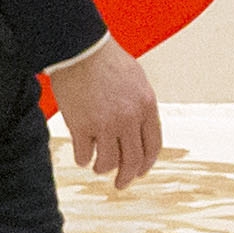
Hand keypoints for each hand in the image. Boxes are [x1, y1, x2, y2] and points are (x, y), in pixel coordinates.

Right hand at [46, 41, 159, 189]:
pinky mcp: (81, 126)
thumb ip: (141, 106)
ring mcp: (105, 124)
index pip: (153, 145)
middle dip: (127, 177)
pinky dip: (83, 159)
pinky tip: (82, 155)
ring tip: (97, 167)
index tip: (140, 171)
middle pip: (133, 160)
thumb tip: (140, 130)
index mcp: (146, 106)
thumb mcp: (136, 80)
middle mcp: (129, 118)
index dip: (147, 163)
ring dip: (102, 168)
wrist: (80, 49)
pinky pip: (84, 155)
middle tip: (121, 183)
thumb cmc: (106, 60)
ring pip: (108, 163)